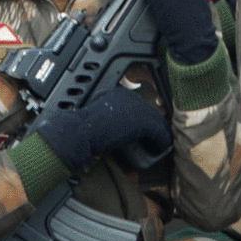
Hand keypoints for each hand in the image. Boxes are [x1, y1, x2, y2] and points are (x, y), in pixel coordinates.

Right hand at [36, 87, 169, 169]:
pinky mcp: (142, 122)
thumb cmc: (82, 129)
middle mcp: (130, 96)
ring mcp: (137, 108)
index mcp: (119, 93)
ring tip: (160, 144)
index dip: (145, 119)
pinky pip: (158, 132)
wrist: (78, 133)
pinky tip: (163, 147)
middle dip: (154, 126)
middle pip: (150, 112)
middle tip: (157, 139)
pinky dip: (161, 141)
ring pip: (156, 121)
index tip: (147, 131)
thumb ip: (111, 119)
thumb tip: (118, 129)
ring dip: (159, 134)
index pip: (140, 105)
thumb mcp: (99, 118)